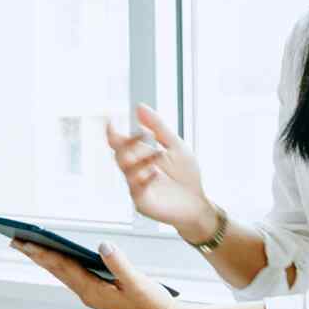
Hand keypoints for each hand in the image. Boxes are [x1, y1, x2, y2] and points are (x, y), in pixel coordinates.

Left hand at [12, 239, 186, 308]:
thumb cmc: (151, 303)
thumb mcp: (138, 283)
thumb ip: (120, 264)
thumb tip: (103, 245)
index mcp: (93, 291)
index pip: (63, 267)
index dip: (44, 252)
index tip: (26, 241)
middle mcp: (88, 293)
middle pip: (56, 270)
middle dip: (36, 254)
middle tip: (14, 240)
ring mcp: (91, 293)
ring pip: (62, 272)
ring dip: (44, 258)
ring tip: (27, 245)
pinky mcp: (97, 292)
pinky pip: (72, 274)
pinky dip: (60, 263)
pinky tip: (54, 255)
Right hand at [107, 104, 216, 239]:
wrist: (198, 202)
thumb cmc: (187, 175)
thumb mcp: (175, 145)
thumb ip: (158, 126)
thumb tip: (139, 106)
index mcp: (141, 156)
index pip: (120, 144)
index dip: (113, 134)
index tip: (110, 122)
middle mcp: (135, 171)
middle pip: (119, 154)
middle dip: (130, 144)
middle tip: (145, 136)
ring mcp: (136, 187)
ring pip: (126, 170)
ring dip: (141, 159)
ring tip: (157, 156)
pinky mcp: (141, 203)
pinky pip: (135, 188)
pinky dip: (143, 178)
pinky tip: (155, 172)